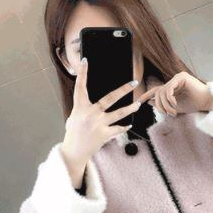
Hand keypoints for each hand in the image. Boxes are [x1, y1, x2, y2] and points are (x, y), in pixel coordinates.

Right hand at [62, 57, 140, 184]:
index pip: (80, 86)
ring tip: (138, 103)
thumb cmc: (75, 133)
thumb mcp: (76, 117)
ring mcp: (98, 124)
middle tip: (134, 81)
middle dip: (123, 89)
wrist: (74, 152)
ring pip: (119, 113)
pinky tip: (129, 124)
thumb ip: (86, 107)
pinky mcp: (104, 134)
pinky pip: (118, 128)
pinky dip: (124, 127)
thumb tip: (100, 101)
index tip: (85, 61)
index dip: (82, 73)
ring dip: (130, 108)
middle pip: (109, 98)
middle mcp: (90, 113)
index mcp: (80, 107)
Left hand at [137, 71, 212, 117]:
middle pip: (157, 93)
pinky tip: (175, 104)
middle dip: (159, 105)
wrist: (207, 103)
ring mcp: (177, 78)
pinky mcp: (181, 77)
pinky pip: (169, 88)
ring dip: (166, 105)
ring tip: (173, 112)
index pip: (156, 90)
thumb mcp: (175, 107)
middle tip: (167, 114)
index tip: (138, 102)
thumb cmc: (194, 105)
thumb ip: (163, 104)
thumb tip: (149, 102)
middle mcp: (173, 81)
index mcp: (171, 88)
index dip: (146, 95)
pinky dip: (170, 98)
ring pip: (162, 92)